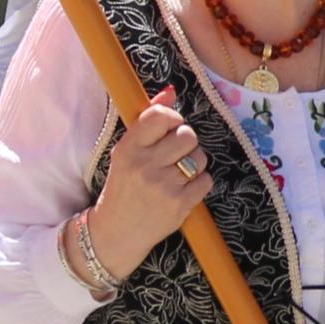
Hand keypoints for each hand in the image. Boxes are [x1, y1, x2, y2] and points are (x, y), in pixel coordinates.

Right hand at [87, 88, 207, 272]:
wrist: (117, 231)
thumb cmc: (125, 186)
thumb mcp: (127, 152)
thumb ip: (148, 120)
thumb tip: (170, 92)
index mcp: (129, 148)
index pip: (160, 117)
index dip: (173, 119)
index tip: (170, 129)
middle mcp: (145, 165)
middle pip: (188, 135)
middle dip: (186, 142)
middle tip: (175, 154)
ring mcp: (163, 186)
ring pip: (199, 158)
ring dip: (194, 163)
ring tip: (178, 173)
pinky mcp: (180, 205)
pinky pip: (206, 181)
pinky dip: (200, 184)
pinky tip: (183, 189)